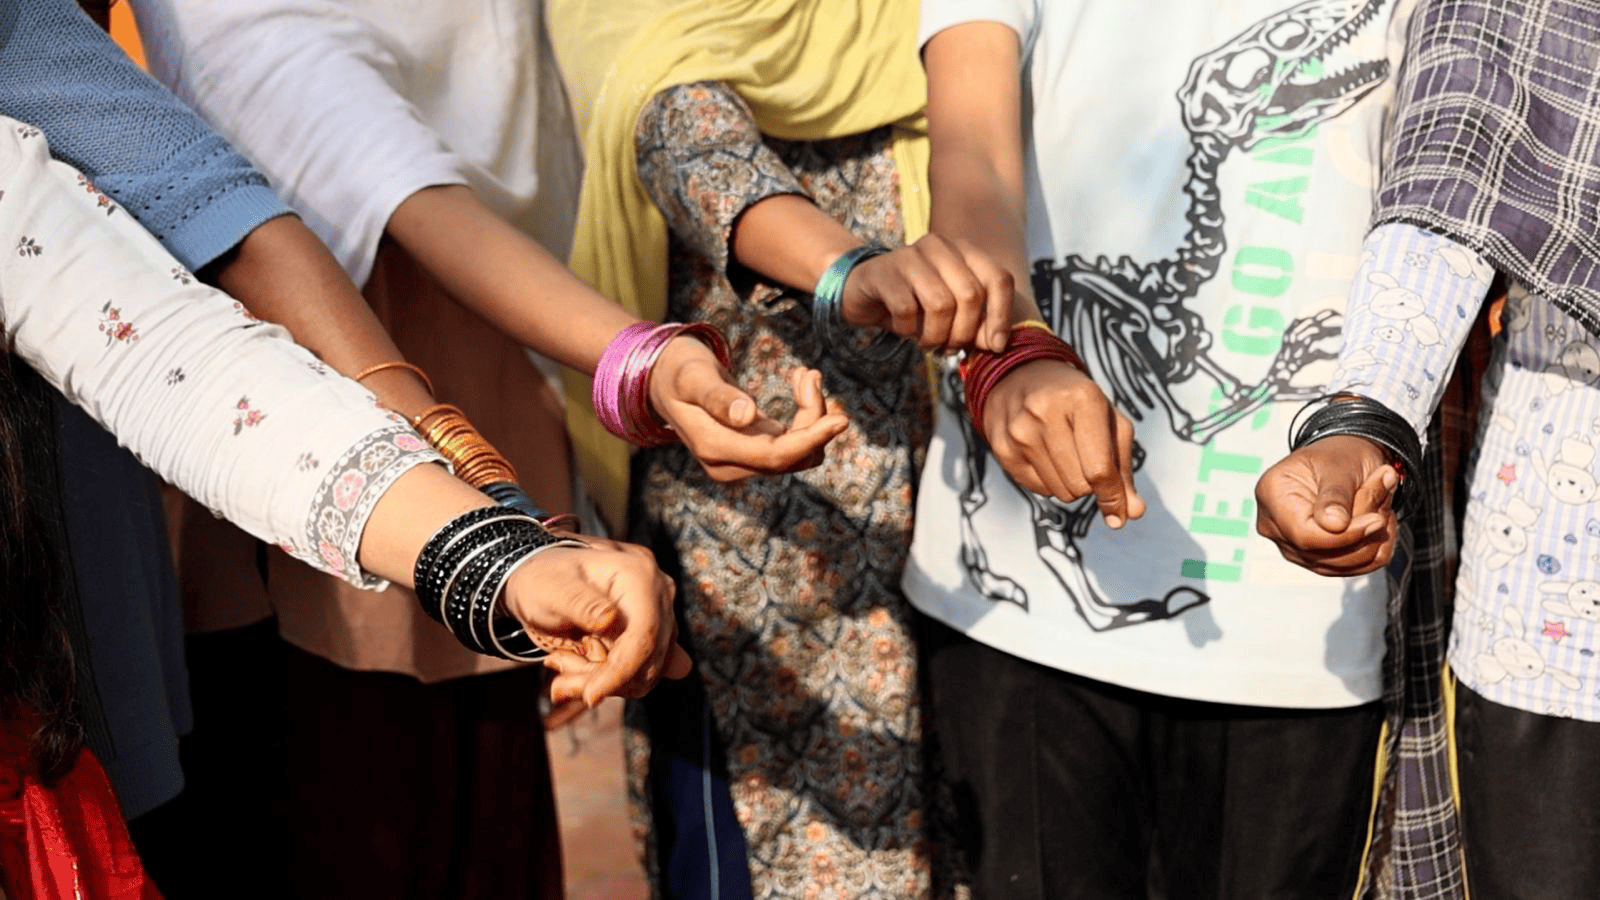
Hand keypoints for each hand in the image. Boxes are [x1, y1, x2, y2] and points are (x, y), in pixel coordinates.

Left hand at [501, 539, 691, 707]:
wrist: (542, 582)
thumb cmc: (543, 579)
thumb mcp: (551, 589)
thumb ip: (581, 604)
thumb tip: (610, 621)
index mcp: (639, 574)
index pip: (646, 633)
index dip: (622, 670)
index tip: (591, 696)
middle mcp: (658, 594)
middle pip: (648, 659)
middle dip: (603, 679)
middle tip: (559, 683)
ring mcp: (658, 616)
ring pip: (645, 672)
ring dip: (602, 681)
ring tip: (563, 665)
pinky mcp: (653, 636)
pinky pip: (641, 672)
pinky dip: (610, 680)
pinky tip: (580, 663)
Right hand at [649, 335, 848, 480]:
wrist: (664, 379)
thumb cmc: (678, 370)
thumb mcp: (693, 376)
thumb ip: (718, 397)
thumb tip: (747, 416)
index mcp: (714, 448)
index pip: (775, 456)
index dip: (810, 440)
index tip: (841, 419)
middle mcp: (729, 464)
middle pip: (791, 455)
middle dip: (812, 417)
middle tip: (810, 373)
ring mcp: (742, 461)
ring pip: (797, 452)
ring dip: (812, 416)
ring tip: (807, 374)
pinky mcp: (753, 451)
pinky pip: (792, 443)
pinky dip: (805, 417)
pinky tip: (802, 382)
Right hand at [840, 233, 1013, 353]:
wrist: (860, 292)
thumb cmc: (912, 303)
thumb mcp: (950, 315)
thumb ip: (976, 326)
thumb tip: (997, 344)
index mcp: (963, 251)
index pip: (999, 278)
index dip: (1002, 316)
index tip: (996, 346)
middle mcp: (940, 246)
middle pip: (970, 294)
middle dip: (963, 332)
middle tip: (950, 348)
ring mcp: (910, 255)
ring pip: (940, 304)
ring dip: (935, 335)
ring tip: (927, 343)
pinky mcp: (885, 272)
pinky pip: (907, 311)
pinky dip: (907, 331)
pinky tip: (904, 331)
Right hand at [982, 358, 1143, 526]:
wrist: (1022, 378)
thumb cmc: (1075, 402)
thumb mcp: (1108, 422)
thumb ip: (1123, 468)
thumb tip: (1133, 512)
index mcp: (1083, 398)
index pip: (1099, 469)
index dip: (1113, 497)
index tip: (1120, 513)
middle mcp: (1046, 412)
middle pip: (1080, 485)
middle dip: (1091, 483)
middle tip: (1087, 459)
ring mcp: (1020, 430)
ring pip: (1059, 492)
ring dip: (1070, 483)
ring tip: (1065, 453)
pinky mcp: (1002, 447)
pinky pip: (1038, 489)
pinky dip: (1049, 481)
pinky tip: (1045, 455)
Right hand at [1254, 434, 1400, 575]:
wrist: (1346, 459)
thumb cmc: (1339, 454)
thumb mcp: (1339, 465)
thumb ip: (1335, 495)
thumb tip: (1334, 525)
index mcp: (1273, 495)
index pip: (1304, 535)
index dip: (1345, 535)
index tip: (1377, 519)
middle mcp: (1275, 525)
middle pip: (1322, 554)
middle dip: (1363, 532)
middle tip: (1384, 494)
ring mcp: (1292, 546)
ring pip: (1341, 565)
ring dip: (1373, 538)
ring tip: (1383, 503)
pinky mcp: (1314, 559)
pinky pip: (1353, 568)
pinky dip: (1375, 547)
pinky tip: (1380, 519)